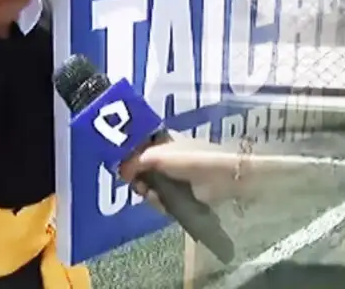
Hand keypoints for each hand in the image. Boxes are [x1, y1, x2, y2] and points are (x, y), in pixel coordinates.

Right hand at [118, 131, 242, 212]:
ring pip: (150, 187)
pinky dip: (160, 203)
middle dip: (138, 180)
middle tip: (140, 187)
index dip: (130, 159)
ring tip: (153, 195)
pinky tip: (164, 204)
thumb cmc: (192, 160)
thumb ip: (136, 161)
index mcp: (164, 140)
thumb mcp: (159, 156)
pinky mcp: (182, 195)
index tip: (125, 170)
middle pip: (142, 170)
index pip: (138, 148)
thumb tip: (122, 171)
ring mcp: (175, 176)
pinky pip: (162, 200)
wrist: (223, 179)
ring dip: (149, 194)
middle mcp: (168, 157)